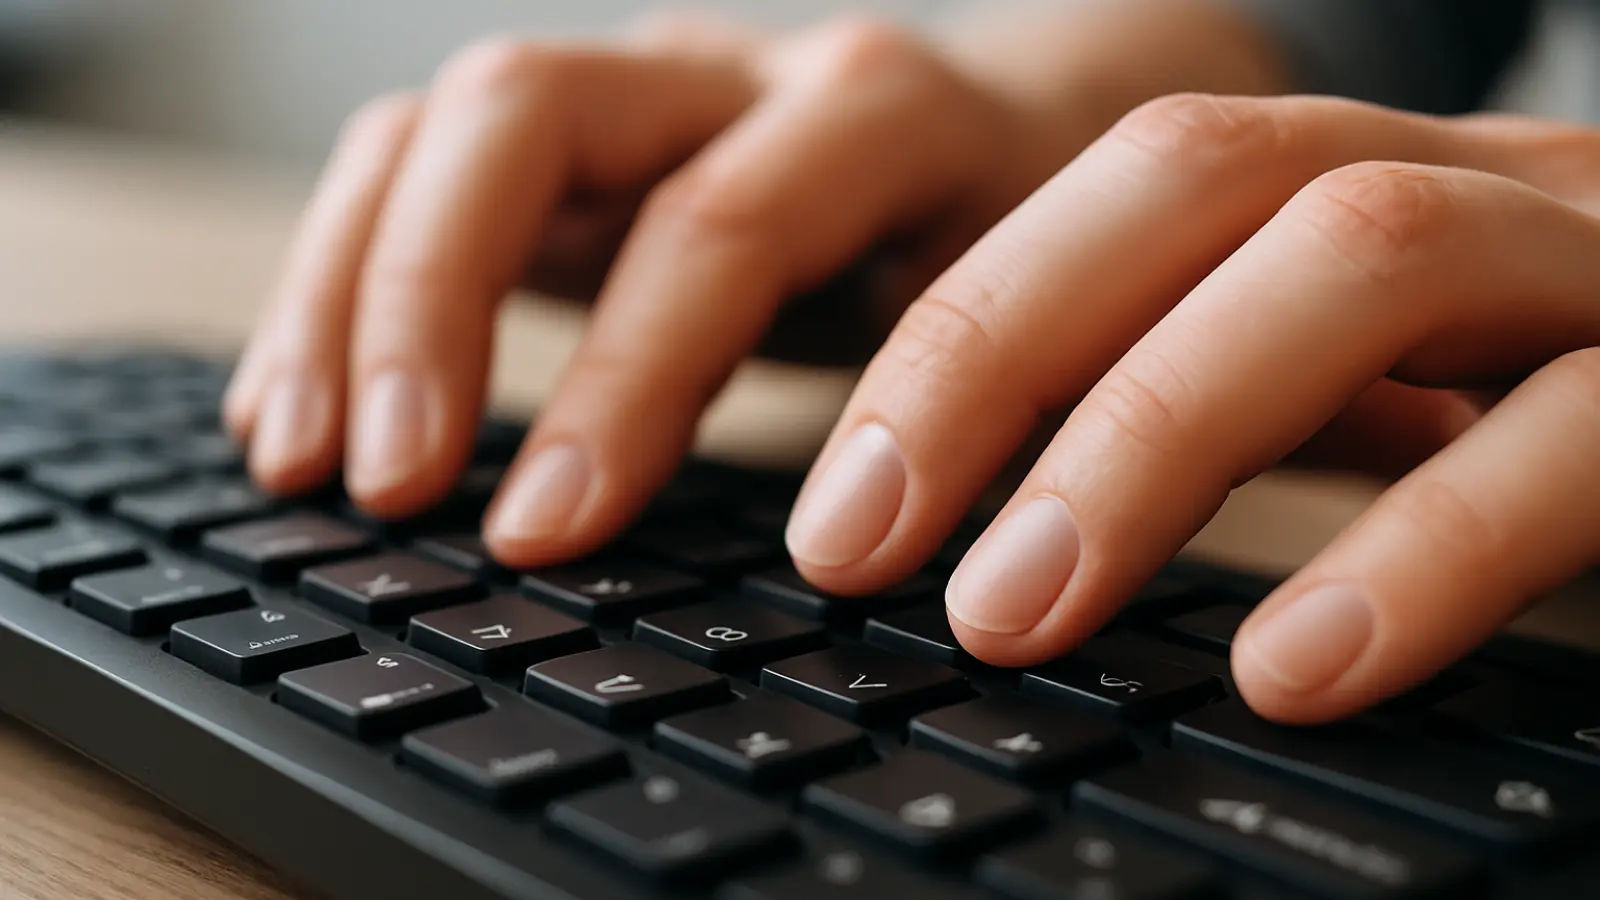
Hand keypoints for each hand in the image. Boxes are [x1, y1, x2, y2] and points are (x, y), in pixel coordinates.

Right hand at [221, 13, 1101, 561]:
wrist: (1020, 152)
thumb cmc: (1030, 272)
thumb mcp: (1027, 343)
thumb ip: (954, 427)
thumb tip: (843, 573)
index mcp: (880, 116)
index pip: (723, 220)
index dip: (626, 377)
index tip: (546, 536)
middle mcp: (735, 77)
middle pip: (526, 110)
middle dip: (431, 302)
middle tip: (388, 490)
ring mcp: (633, 98)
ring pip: (437, 131)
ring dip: (342, 295)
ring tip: (296, 462)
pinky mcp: (570, 149)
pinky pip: (413, 172)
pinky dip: (341, 285)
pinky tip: (304, 405)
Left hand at [787, 93, 1599, 722]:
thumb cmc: (1576, 423)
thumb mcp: (1370, 414)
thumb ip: (1216, 450)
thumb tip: (987, 574)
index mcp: (1344, 196)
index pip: (1109, 194)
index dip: (948, 338)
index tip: (835, 517)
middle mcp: (1459, 190)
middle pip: (1191, 175)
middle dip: (992, 353)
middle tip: (859, 547)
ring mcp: (1599, 257)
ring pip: (1359, 255)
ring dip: (1152, 434)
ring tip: (1013, 611)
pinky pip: (1584, 426)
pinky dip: (1426, 546)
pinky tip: (1298, 667)